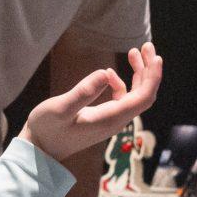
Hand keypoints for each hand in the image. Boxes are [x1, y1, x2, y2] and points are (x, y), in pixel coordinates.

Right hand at [22, 44, 162, 161]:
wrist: (40, 150)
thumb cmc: (47, 130)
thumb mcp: (60, 109)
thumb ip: (82, 92)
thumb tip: (105, 73)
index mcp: (110, 118)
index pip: (143, 98)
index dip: (152, 77)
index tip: (155, 57)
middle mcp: (116, 121)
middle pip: (144, 95)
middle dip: (149, 70)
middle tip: (147, 46)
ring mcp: (111, 120)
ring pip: (135, 96)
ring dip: (139, 74)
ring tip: (135, 52)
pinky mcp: (104, 118)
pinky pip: (122, 99)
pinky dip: (122, 83)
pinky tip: (109, 73)